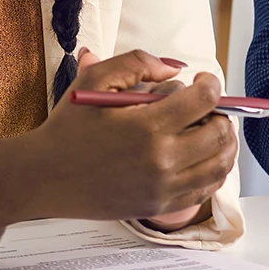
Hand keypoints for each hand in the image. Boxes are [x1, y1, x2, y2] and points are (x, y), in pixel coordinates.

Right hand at [0, 49, 235, 235]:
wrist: (44, 177)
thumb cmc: (68, 127)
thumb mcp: (93, 80)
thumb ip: (136, 63)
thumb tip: (174, 68)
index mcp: (148, 126)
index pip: (204, 100)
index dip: (211, 83)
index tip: (203, 79)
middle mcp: (162, 160)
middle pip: (219, 133)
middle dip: (220, 113)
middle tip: (207, 106)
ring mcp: (164, 188)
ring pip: (220, 165)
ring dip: (224, 143)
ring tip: (211, 130)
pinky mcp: (160, 207)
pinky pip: (205, 190)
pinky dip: (212, 171)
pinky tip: (201, 157)